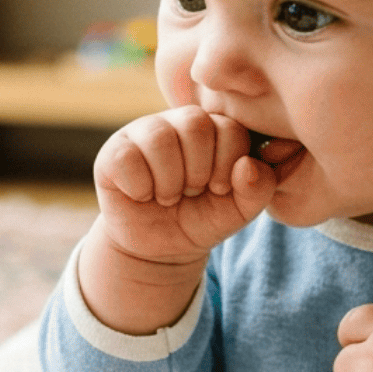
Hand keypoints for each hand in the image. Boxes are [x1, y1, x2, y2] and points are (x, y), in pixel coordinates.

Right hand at [93, 105, 279, 267]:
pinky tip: (143, 195)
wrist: (161, 249)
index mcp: (214, 128)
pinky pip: (127, 158)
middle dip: (198, 171)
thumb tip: (247, 165)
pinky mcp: (113, 152)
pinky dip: (140, 187)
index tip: (218, 188)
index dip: (227, 165)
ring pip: (159, 138)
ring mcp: (142, 132)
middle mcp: (178, 122)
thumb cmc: (202, 219)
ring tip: (168, 196)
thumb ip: (259, 188)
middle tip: (191, 191)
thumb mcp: (239, 210)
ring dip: (169, 181)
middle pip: (194, 124)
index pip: (229, 128)